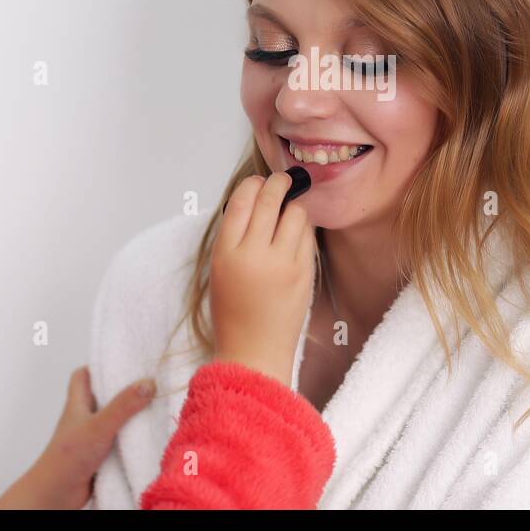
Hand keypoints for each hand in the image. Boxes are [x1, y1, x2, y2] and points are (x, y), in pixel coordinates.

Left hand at [0, 366, 154, 508]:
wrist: (57, 494)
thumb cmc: (68, 457)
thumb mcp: (99, 426)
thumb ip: (123, 405)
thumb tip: (148, 383)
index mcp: (77, 404)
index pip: (82, 376)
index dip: (98, 366)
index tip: (121, 362)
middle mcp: (83, 418)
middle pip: (102, 396)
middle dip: (122, 390)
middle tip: (146, 383)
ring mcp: (91, 437)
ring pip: (112, 419)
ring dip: (129, 416)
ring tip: (153, 406)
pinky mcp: (99, 455)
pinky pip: (118, 440)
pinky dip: (130, 438)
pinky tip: (146, 437)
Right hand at [211, 172, 316, 385]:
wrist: (254, 351)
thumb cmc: (234, 311)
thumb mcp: (221, 269)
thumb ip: (236, 236)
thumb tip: (256, 200)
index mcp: (226, 253)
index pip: (241, 202)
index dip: (251, 185)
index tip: (257, 181)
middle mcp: (253, 254)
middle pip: (269, 200)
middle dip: (277, 183)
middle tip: (282, 179)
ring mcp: (282, 263)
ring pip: (295, 213)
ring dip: (293, 205)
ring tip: (290, 210)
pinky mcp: (304, 273)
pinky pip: (308, 235)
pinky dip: (303, 228)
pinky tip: (298, 232)